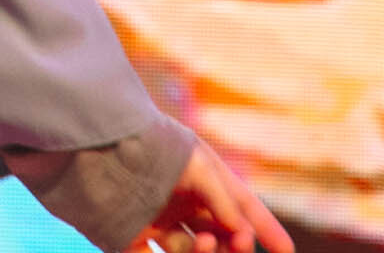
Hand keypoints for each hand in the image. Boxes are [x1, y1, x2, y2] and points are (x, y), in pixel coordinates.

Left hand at [142, 145, 291, 252]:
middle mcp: (183, 203)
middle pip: (221, 237)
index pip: (243, 208)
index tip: (287, 251)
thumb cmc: (152, 144)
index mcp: (203, 180)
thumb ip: (223, 199)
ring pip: (192, 252)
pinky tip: (191, 251)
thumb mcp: (198, 164)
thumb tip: (241, 232)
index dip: (267, 230)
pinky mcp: (129, 237)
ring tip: (201, 242)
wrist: (95, 141)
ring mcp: (157, 221)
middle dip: (234, 245)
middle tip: (239, 243)